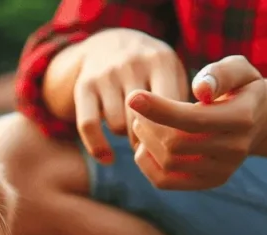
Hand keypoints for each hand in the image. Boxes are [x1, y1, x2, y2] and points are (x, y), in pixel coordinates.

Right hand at [70, 28, 188, 163]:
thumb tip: (182, 142)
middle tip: (154, 142)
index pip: (170, 107)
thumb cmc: (149, 70)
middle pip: (144, 119)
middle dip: (149, 137)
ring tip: (132, 130)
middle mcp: (132, 64)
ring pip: (118, 125)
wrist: (107, 44)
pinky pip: (88, 125)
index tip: (175, 142)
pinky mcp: (84, 86)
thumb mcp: (171, 73)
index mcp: (160, 60)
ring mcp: (106, 74)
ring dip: (125, 136)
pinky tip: (107, 159)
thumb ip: (181, 101)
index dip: (172, 131)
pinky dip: (98, 147)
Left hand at [126, 55, 266, 189]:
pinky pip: (164, 181)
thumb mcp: (238, 70)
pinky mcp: (207, 182)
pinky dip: (146, 162)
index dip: (159, 109)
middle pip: (175, 143)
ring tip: (143, 123)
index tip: (132, 97)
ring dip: (145, 141)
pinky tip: (146, 144)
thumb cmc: (240, 89)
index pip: (193, 119)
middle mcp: (235, 148)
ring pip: (167, 162)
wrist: (257, 121)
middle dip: (149, 124)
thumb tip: (201, 90)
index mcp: (242, 118)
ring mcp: (221, 170)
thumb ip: (220, 74)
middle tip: (139, 110)